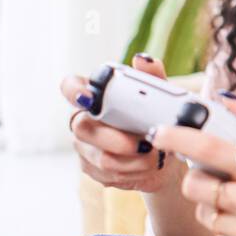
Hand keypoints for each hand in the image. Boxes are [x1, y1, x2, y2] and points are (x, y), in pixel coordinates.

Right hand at [60, 53, 175, 193]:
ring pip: (101, 158)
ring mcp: (85, 147)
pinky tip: (149, 167)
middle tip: (145, 143)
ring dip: (134, 160)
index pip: (70, 87)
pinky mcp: (93, 170)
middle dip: (116, 139)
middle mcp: (84, 120)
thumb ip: (152, 77)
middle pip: (84, 129)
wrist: (165, 155)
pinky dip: (136, 172)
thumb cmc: (156, 119)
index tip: (89, 97)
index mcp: (95, 96)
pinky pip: (110, 175)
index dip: (74, 91)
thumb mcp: (160, 96)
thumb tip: (143, 60)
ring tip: (156, 156)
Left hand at [148, 96, 235, 235]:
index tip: (158, 131)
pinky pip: (214, 232)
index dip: (182, 139)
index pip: (215, 150)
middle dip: (195, 177)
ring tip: (234, 198)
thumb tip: (223, 99)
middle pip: (197, 185)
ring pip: (202, 211)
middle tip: (213, 175)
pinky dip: (221, 223)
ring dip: (209, 202)